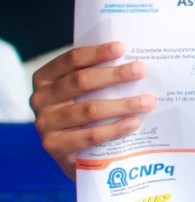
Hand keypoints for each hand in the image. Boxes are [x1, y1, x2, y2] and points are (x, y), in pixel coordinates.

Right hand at [30, 42, 154, 179]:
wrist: (74, 153)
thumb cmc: (85, 110)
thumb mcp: (86, 90)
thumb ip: (101, 76)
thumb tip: (136, 62)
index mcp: (46, 77)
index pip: (71, 60)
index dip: (96, 52)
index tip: (121, 47)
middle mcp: (40, 98)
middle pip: (80, 81)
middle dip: (114, 75)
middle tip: (141, 70)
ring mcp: (45, 124)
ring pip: (88, 109)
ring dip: (122, 104)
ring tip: (147, 101)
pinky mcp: (55, 147)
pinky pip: (90, 135)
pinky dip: (115, 128)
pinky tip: (134, 123)